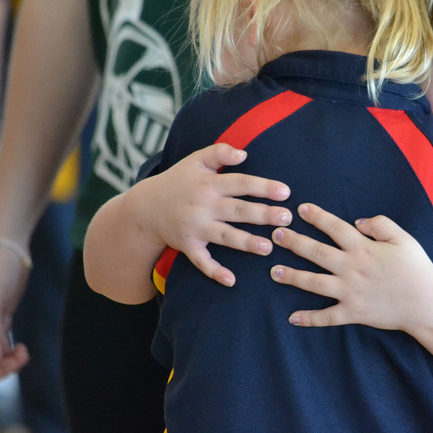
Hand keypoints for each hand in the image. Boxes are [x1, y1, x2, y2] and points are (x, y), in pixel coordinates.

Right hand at [138, 143, 292, 286]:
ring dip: (246, 242)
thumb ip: (219, 152)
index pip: (240, 183)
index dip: (263, 187)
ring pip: (224, 236)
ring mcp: (195, 227)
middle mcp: (203, 206)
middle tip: (286, 219)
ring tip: (268, 248)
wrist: (145, 207)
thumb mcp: (196, 160)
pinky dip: (214, 271)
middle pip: (237, 210)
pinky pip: (201, 261)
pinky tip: (231, 281)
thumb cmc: (179, 181)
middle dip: (262, 215)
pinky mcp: (188, 246)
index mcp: (208, 184)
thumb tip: (244, 153)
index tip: (286, 192)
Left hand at [269, 203, 432, 330]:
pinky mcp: (353, 313)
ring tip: (274, 271)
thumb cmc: (416, 268)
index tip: (300, 209)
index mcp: (363, 248)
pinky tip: (292, 317)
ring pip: (314, 283)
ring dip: (292, 277)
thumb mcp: (403, 238)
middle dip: (294, 242)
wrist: (426, 303)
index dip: (316, 216)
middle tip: (275, 234)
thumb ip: (380, 224)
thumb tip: (357, 222)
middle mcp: (351, 268)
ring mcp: (350, 292)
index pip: (334, 228)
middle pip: (316, 252)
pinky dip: (309, 318)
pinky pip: (327, 317)